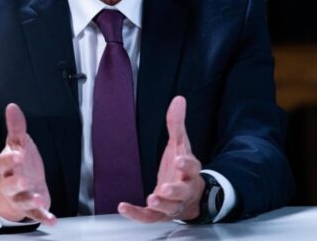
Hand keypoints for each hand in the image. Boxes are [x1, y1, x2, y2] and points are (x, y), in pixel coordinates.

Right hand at [0, 103, 56, 225]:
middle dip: (16, 182)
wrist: (17, 189)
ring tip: (38, 198)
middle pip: (10, 183)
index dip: (10, 158)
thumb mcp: (18, 144)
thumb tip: (12, 106)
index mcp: (7, 165)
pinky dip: (44, 216)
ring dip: (29, 199)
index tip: (19, 153)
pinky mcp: (30, 208)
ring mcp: (20, 196)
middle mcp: (11, 182)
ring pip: (21, 200)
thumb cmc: (18, 164)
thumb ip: (16, 127)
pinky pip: (35, 214)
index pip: (3, 161)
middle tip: (24, 179)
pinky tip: (52, 219)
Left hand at [118, 96, 204, 222]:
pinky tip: (124, 207)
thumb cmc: (183, 169)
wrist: (191, 196)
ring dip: (161, 204)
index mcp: (190, 171)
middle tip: (165, 188)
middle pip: (183, 192)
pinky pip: (150, 217)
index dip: (186, 164)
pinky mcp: (160, 214)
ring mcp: (173, 204)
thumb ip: (177, 123)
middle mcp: (184, 189)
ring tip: (152, 198)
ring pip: (170, 207)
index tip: (179, 159)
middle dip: (174, 190)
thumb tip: (178, 100)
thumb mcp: (180, 144)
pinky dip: (137, 214)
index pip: (192, 167)